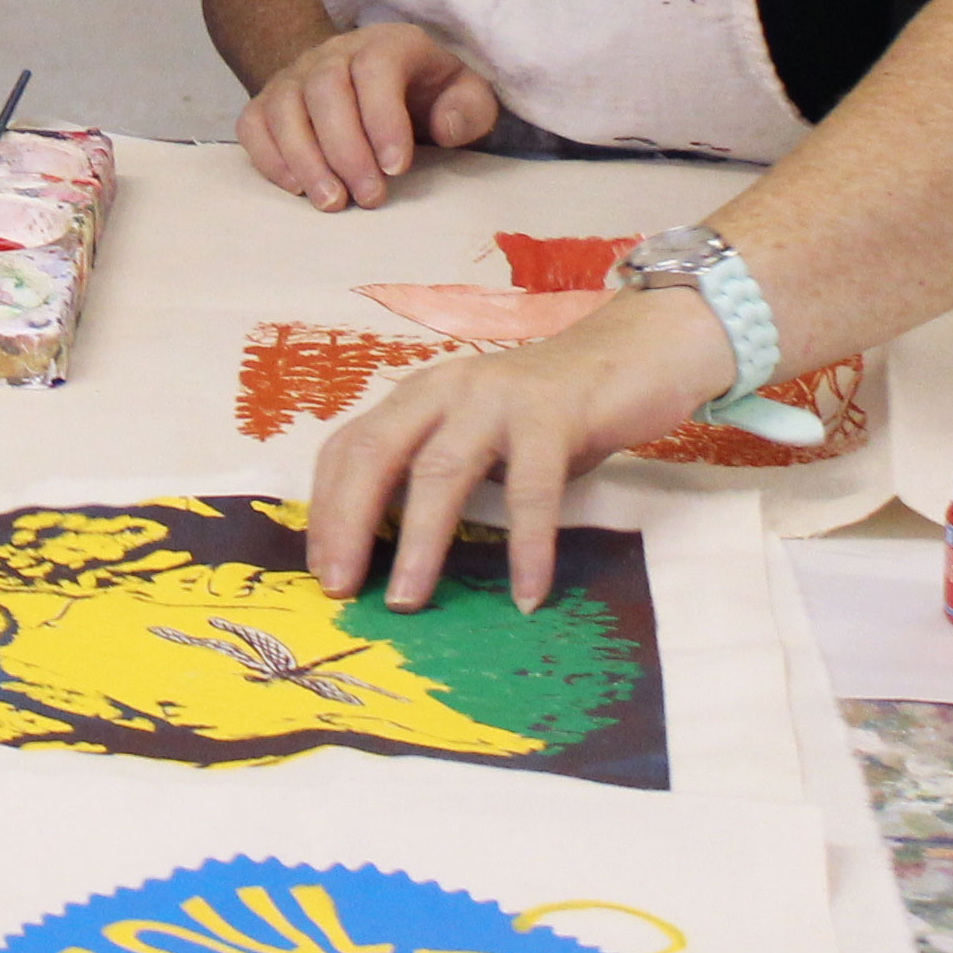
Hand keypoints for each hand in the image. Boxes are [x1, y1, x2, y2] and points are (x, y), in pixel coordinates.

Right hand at [239, 22, 496, 209]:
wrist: (375, 82)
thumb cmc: (426, 96)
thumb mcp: (464, 96)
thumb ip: (469, 109)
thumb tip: (444, 128)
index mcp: (387, 44)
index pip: (376, 68)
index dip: (383, 118)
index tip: (396, 169)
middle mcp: (335, 53)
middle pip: (324, 88)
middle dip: (345, 149)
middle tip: (369, 198)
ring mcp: (296, 75)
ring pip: (284, 106)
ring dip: (305, 159)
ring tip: (332, 202)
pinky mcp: (269, 100)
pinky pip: (254, 123)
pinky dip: (269, 157)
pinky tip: (297, 189)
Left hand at [309, 290, 737, 612]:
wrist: (631, 351)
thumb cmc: (547, 412)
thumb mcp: (477, 435)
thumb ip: (438, 470)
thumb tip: (389, 551)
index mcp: (420, 395)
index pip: (351, 445)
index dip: (327, 507)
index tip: (321, 569)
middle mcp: (447, 387)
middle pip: (378, 453)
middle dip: (350, 522)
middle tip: (340, 589)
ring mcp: (497, 397)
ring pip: (442, 470)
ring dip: (421, 542)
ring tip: (408, 601)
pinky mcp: (553, 414)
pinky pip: (531, 487)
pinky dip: (526, 545)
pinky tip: (528, 594)